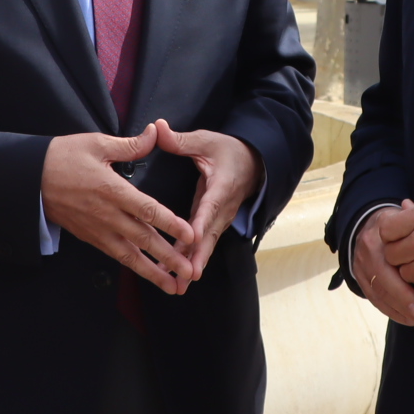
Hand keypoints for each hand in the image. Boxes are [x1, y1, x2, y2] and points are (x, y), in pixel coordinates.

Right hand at [42, 124, 197, 294]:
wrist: (30, 180)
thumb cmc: (63, 157)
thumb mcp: (96, 144)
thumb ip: (130, 145)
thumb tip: (155, 132)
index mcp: (112, 190)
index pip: (148, 210)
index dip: (171, 223)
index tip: (190, 234)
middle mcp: (107, 215)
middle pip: (143, 239)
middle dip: (168, 256)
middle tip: (189, 270)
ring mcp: (98, 230)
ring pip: (130, 255)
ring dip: (153, 272)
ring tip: (172, 285)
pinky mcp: (91, 237)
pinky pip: (116, 255)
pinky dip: (133, 266)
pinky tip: (147, 274)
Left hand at [154, 121, 259, 278]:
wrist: (255, 163)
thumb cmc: (229, 151)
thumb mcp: (206, 140)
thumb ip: (181, 140)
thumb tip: (158, 128)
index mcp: (221, 187)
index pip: (209, 207)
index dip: (201, 224)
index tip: (192, 239)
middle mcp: (222, 208)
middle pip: (209, 236)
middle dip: (197, 257)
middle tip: (186, 276)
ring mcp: (220, 219)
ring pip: (206, 245)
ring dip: (193, 265)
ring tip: (178, 285)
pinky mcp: (214, 224)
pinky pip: (203, 245)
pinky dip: (192, 260)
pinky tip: (177, 277)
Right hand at [353, 205, 413, 327]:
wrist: (369, 224)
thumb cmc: (398, 223)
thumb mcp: (407, 216)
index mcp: (381, 231)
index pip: (391, 259)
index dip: (407, 281)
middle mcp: (367, 249)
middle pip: (383, 280)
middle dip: (404, 301)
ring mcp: (361, 265)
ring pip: (378, 293)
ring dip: (400, 311)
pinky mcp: (360, 279)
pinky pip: (375, 299)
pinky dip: (392, 312)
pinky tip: (409, 319)